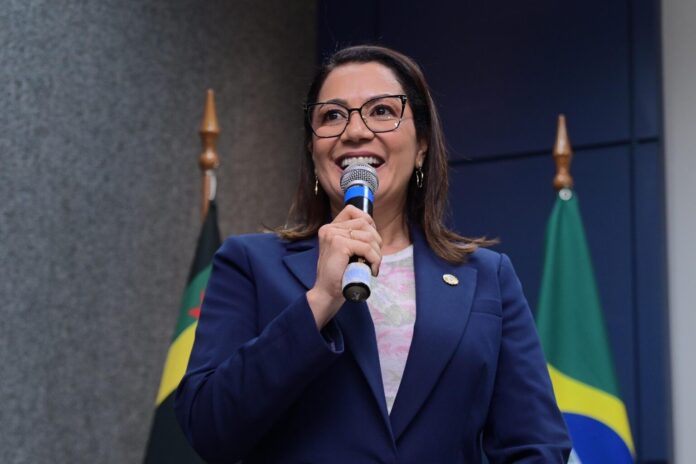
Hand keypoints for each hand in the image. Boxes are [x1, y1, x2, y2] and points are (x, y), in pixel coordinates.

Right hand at [306, 205, 381, 327]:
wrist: (327, 293)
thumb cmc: (338, 275)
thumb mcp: (345, 251)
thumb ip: (353, 238)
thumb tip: (373, 229)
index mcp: (329, 228)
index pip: (352, 211)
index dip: (368, 222)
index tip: (371, 240)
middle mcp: (329, 228)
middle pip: (364, 222)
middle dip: (376, 240)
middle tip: (375, 258)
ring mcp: (333, 235)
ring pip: (368, 236)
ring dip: (377, 252)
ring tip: (374, 265)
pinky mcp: (339, 244)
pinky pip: (367, 247)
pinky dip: (374, 259)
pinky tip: (372, 270)